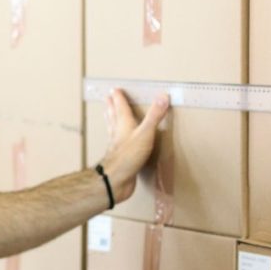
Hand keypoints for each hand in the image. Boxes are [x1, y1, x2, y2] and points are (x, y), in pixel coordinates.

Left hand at [99, 89, 170, 203]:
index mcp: (123, 124)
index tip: (114, 89)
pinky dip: (116, 138)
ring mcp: (117, 146)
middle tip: (107, 99)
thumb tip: (163, 96)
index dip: (118, 97)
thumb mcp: (145, 133)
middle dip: (111, 106)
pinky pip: (117, 144)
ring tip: (108, 115)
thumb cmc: (128, 156)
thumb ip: (154, 116)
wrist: (115, 180)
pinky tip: (118, 142)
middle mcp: (118, 133)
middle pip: (113, 116)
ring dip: (111, 120)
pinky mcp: (119, 158)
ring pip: (113, 129)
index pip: (120, 107)